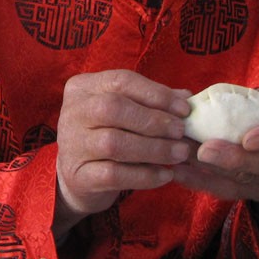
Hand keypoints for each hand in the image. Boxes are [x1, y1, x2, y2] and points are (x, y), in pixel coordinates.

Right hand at [54, 70, 190, 234]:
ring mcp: (72, 145)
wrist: (80, 178)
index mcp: (83, 88)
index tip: (184, 109)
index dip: (156, 93)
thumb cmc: (107, 135)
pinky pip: (114, 174)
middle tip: (180, 132)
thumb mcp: (125, 112)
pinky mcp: (78, 176)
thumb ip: (151, 102)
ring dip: (154, 148)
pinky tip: (166, 175)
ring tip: (180, 153)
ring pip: (114, 143)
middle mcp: (72, 112)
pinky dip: (145, 175)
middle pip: (113, 108)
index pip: (121, 81)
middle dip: (153, 120)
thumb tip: (187, 98)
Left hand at [171, 88, 258, 218]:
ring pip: (250, 181)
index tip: (248, 139)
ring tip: (184, 157)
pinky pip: (233, 192)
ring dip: (214, 170)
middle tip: (205, 150)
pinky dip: (204, 183)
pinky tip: (181, 174)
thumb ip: (255, 99)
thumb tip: (212, 98)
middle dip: (237, 160)